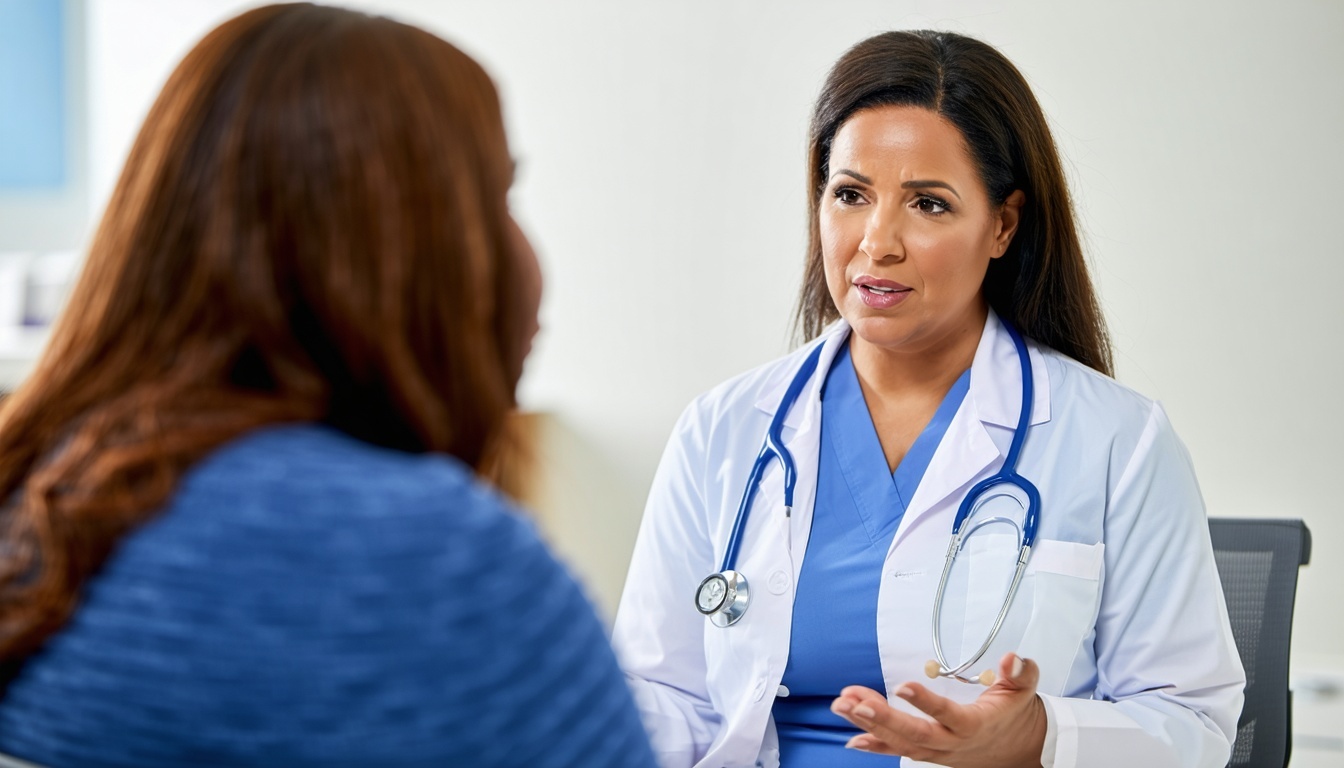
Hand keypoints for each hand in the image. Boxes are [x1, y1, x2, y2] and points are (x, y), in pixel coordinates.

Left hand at [830, 652, 1046, 767]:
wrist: (1020, 749)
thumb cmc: (1015, 715)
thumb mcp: (1024, 690)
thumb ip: (1020, 673)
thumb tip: (1011, 658)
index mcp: (975, 724)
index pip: (949, 716)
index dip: (926, 703)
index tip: (903, 686)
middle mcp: (953, 742)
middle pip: (915, 735)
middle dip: (883, 719)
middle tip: (855, 702)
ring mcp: (938, 750)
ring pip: (901, 743)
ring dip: (869, 724)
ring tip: (843, 705)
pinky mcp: (928, 752)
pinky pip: (898, 751)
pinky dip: (874, 744)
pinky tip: (852, 736)